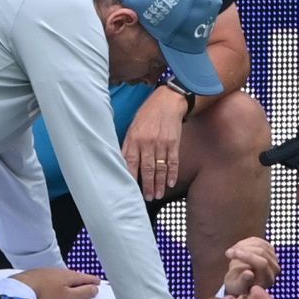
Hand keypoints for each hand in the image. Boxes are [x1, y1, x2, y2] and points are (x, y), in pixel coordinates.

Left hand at [11, 266, 100, 298]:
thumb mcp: (66, 295)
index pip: (85, 277)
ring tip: (75, 283)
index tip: (99, 282)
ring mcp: (50, 271)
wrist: (22, 286)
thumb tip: (95, 289)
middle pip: (75, 275)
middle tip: (90, 282)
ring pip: (65, 275)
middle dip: (83, 279)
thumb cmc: (45, 292)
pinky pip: (55, 275)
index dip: (93, 280)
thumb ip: (81, 293)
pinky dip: (61, 279)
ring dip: (72, 279)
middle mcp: (61, 271)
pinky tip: (57, 282)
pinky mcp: (41, 273)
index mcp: (69, 276)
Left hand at [122, 83, 186, 199]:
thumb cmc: (148, 113)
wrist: (168, 100)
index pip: (131, 162)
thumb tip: (124, 162)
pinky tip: (171, 183)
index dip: (131, 177)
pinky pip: (173, 161)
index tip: (131, 189)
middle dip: (148, 185)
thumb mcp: (133, 126)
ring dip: (160, 183)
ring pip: (160, 168)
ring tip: (159, 194)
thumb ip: (129, 144)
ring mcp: (162, 143)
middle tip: (148, 198)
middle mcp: (147, 142)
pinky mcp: (174, 143)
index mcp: (134, 138)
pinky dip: (173, 173)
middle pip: (147, 169)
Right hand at [222, 236, 279, 295]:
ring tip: (232, 252)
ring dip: (242, 245)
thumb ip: (243, 281)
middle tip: (228, 253)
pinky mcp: (269, 249)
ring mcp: (273, 257)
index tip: (230, 253)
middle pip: (262, 252)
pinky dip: (245, 242)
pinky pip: (257, 240)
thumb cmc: (237, 285)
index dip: (246, 256)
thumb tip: (249, 273)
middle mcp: (274, 269)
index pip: (262, 264)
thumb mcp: (236, 286)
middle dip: (243, 250)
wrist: (240, 281)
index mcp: (268, 280)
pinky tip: (237, 249)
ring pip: (259, 244)